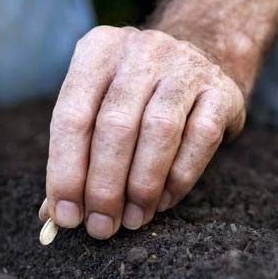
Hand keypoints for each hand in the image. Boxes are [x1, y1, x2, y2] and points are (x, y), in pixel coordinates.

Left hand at [43, 26, 245, 238]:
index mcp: (98, 51)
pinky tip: (164, 201)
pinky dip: (179, 177)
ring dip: (142, 185)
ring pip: (159, 130)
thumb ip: (75, 156)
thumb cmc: (138, 98)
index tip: (66, 216)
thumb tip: (55, 215)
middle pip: (115, 125)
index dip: (66, 171)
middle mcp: (141, 51)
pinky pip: (200, 139)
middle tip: (101, 227)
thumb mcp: (99, 109)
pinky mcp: (222, 91)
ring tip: (133, 219)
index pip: (71, 116)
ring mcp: (186, 66)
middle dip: (105, 186)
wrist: (205, 58)